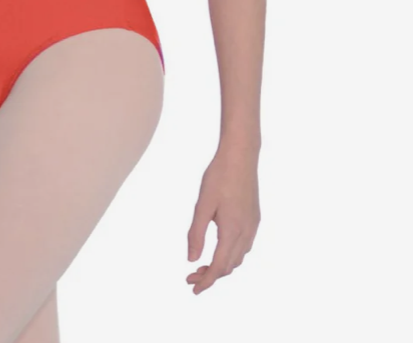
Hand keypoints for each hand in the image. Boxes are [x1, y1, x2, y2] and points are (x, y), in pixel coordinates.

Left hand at [186, 145, 260, 293]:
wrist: (241, 156)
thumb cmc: (218, 176)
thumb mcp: (202, 205)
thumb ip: (196, 233)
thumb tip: (192, 259)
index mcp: (232, 230)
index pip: (219, 266)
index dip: (206, 280)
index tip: (193, 289)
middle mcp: (246, 232)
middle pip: (229, 265)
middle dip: (211, 275)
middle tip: (190, 277)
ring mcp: (253, 225)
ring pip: (238, 257)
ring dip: (221, 266)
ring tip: (202, 265)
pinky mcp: (254, 217)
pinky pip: (244, 245)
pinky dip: (231, 254)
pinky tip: (219, 248)